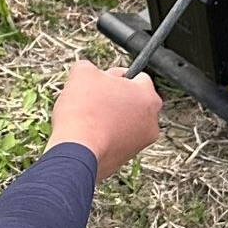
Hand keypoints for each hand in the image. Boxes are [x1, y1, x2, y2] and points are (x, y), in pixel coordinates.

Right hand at [45, 59, 160, 184]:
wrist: (76, 153)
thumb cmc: (83, 111)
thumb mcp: (82, 73)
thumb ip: (90, 67)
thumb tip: (90, 72)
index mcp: (148, 97)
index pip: (138, 78)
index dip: (116, 76)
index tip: (101, 81)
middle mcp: (152, 121)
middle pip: (132, 101)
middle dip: (114, 98)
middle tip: (92, 99)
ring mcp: (141, 143)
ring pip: (125, 122)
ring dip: (110, 118)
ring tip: (87, 119)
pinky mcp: (125, 160)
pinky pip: (116, 141)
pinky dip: (105, 136)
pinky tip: (88, 135)